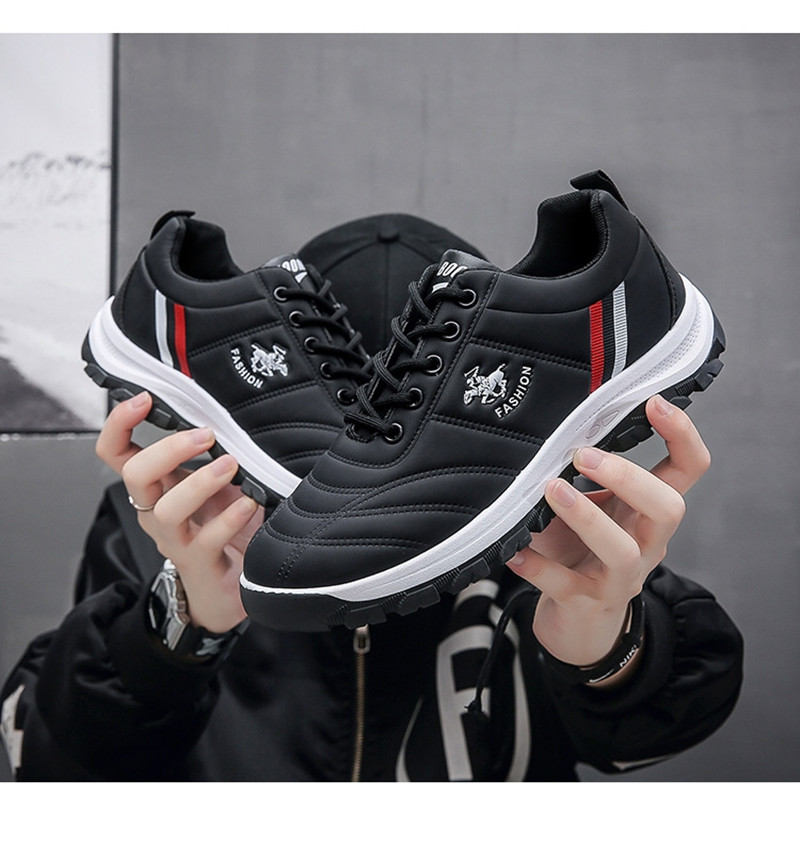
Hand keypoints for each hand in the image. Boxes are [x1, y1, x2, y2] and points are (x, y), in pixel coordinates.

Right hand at [95, 392, 262, 632]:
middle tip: (205, 435)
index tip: (144, 398)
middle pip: (135, 475)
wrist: (227, 587)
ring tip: (230, 466)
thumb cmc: (223, 529)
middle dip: (168, 449)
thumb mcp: (215, 484)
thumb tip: (228, 419)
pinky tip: (249, 503)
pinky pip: (207, 539)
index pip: (117, 452)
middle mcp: (156, 511)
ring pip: (165, 509)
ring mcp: (175, 539)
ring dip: (199, 482)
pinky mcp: (200, 563)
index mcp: (156, 486)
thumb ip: (214, 455)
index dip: (120, 423)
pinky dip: (230, 517)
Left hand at [507, 395, 710, 683]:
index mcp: (649, 513)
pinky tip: (514, 551)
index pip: (690, 469)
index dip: (683, 434)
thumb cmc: (582, 552)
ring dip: (587, 517)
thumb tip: (546, 433)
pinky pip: (563, 584)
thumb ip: (578, 476)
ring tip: (551, 489)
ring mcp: (618, 576)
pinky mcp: (585, 601)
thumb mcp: (590, 510)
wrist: (580, 623)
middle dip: (630, 477)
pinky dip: (537, 566)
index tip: (654, 401)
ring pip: (622, 550)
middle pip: (669, 508)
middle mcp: (645, 544)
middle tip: (582, 454)